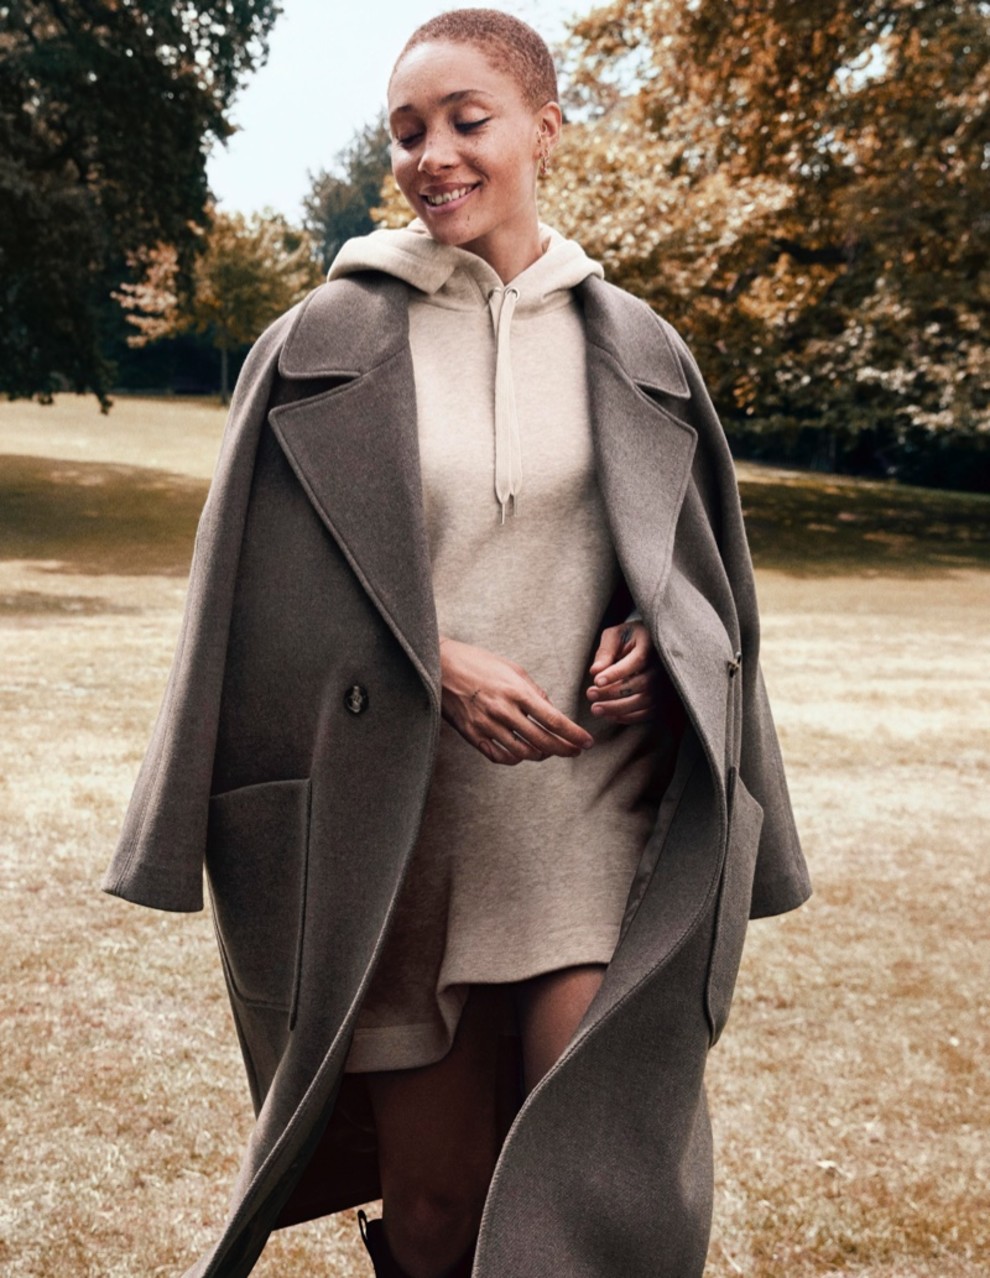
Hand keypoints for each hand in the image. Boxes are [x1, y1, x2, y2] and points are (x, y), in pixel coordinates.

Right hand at [439, 636, 594, 765]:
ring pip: (523, 753)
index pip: (554, 720)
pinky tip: (522, 753)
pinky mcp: (472, 735)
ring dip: (541, 755)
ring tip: (549, 750)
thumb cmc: (478, 662)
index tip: (586, 742)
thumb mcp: (511, 668)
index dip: (573, 735)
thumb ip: (534, 691)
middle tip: (575, 751)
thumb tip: (551, 710)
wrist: (439, 666)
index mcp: (516, 691)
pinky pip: (500, 757)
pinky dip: (516, 758)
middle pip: (543, 741)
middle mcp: (503, 711)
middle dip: (564, 749)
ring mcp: (486, 726)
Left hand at [586, 621, 663, 723]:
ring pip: (645, 701)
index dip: (616, 673)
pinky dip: (628, 717)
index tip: (596, 681)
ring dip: (618, 708)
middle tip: (590, 694)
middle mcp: (663, 666)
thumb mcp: (614, 636)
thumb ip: (605, 651)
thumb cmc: (627, 637)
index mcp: (651, 644)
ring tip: (595, 708)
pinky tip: (610, 715)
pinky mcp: (662, 699)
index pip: (637, 661)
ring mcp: (665, 684)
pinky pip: (648, 713)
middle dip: (613, 692)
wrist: (648, 644)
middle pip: (642, 684)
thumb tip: (595, 671)